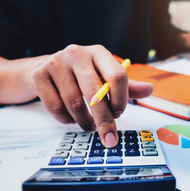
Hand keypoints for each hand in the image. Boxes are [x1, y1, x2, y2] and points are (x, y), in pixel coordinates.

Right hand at [28, 44, 152, 147]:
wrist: (42, 68)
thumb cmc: (80, 75)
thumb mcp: (103, 76)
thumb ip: (126, 85)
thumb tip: (150, 89)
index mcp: (98, 52)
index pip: (117, 75)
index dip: (121, 99)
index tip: (119, 113)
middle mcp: (77, 53)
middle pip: (95, 92)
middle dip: (104, 120)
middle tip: (109, 138)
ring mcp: (56, 62)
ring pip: (74, 102)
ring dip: (84, 122)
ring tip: (89, 126)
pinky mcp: (39, 75)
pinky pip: (55, 107)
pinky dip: (66, 120)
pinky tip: (71, 119)